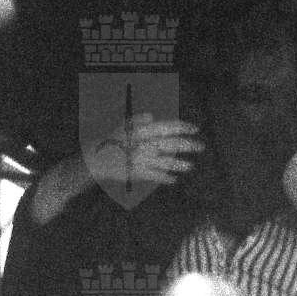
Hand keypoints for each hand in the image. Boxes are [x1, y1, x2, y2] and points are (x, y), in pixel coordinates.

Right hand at [83, 115, 201, 194]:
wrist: (96, 159)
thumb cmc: (112, 140)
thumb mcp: (123, 126)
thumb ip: (138, 120)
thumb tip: (152, 116)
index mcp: (140, 132)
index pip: (165, 127)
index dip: (182, 127)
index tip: (194, 128)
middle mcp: (143, 145)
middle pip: (170, 144)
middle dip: (188, 145)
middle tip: (201, 146)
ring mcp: (142, 161)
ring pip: (166, 162)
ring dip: (180, 164)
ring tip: (190, 166)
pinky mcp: (138, 173)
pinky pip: (155, 176)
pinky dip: (165, 178)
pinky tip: (174, 179)